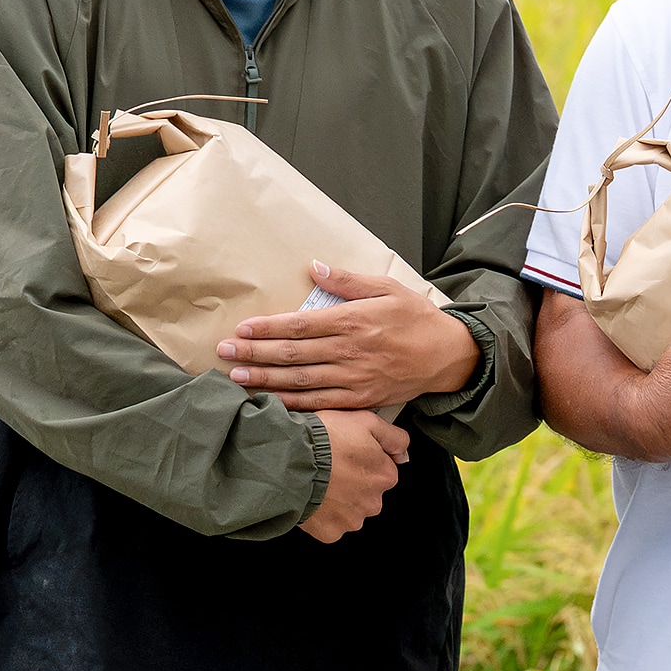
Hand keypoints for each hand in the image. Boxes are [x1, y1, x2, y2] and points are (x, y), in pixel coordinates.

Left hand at [219, 261, 478, 409]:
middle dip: (254, 351)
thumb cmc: (416, 318)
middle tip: (223, 350)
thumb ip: (349, 281)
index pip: (300, 325)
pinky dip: (292, 403)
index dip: (268, 327)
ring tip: (236, 375)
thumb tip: (315, 266)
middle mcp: (350, 351)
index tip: (242, 327)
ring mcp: (354, 378)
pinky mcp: (360, 399)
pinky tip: (270, 400)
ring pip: (300, 381)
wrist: (447, 355)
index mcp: (354, 321)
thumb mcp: (388, 288)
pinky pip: (319, 403)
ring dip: (265, 378)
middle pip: (292, 353)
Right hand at [299, 408, 408, 542]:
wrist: (286, 463)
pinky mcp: (330, 532)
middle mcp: (373, 501)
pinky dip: (323, 513)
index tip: (349, 453)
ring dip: (339, 498)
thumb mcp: (366, 421)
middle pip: (368, 491)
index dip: (365, 458)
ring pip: (350, 509)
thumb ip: (394, 438)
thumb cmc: (323, 440)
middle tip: (333, 466)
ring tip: (321, 480)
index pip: (383, 469)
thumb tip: (403, 453)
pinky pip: (331, 523)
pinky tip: (315, 496)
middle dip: (353, 481)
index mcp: (385, 476)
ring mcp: (352, 519)